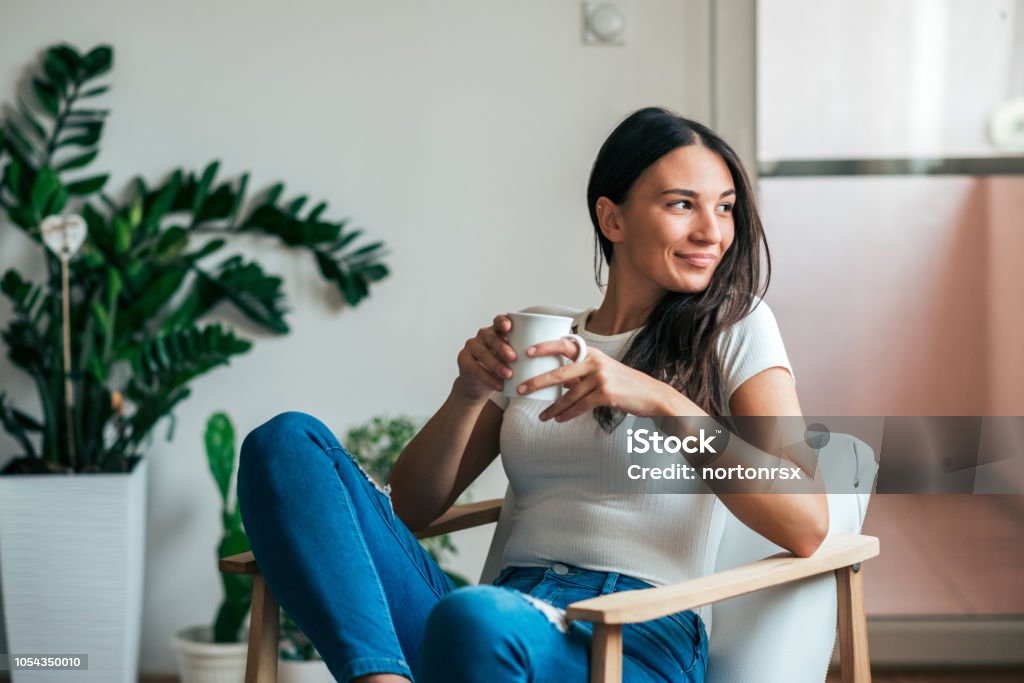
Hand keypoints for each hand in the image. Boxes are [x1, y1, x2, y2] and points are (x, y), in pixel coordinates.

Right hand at [455, 314, 516, 401]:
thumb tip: (546, 357)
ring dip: (496, 364)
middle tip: (514, 357)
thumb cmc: (501, 370)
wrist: (479, 386)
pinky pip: (475, 368)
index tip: (509, 327)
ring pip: (482, 352)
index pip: (498, 321)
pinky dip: (488, 378)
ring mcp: (471, 347)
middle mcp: (482, 336)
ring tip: (509, 375)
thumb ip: (523, 354)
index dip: (502, 322)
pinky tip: (499, 386)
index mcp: (496, 331)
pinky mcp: (463, 360)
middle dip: (502, 346)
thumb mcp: (513, 361)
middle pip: (490, 336)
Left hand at [515, 340, 691, 420]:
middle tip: (520, 388)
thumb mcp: (603, 371)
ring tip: (542, 416)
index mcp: (592, 353)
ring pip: (569, 395)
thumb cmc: (625, 384)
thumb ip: (581, 374)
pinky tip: (559, 419)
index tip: (527, 352)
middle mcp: (595, 362)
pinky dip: (568, 414)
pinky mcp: (606, 394)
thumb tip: (559, 382)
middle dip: (537, 381)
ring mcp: (601, 378)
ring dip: (553, 407)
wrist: (652, 395)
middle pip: (560, 372)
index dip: (545, 347)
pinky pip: (581, 406)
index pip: (565, 345)